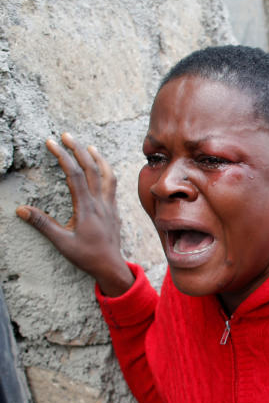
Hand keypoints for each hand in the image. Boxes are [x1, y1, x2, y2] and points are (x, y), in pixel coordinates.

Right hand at [16, 134, 132, 295]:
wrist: (111, 266)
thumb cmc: (86, 256)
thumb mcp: (61, 242)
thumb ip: (42, 224)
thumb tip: (21, 209)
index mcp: (87, 208)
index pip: (74, 175)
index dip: (63, 156)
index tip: (52, 143)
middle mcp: (101, 203)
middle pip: (91, 169)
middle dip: (78, 149)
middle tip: (66, 135)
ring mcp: (110, 205)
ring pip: (107, 175)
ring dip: (98, 158)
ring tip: (88, 146)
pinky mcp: (114, 210)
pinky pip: (113, 186)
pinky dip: (107, 172)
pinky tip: (103, 168)